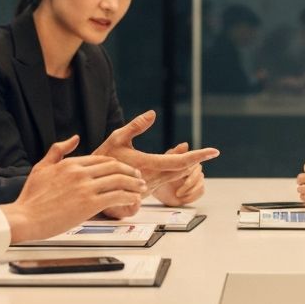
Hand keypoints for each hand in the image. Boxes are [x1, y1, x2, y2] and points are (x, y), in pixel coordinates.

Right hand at [1, 135, 146, 242]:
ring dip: (134, 184)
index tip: (125, 169)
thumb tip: (75, 138)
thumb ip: (58, 151)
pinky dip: (129, 197)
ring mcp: (85, 188)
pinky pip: (117, 197)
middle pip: (115, 167)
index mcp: (71, 164)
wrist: (24, 218)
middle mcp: (80, 172)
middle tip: (139, 177)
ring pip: (119, 180)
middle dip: (130, 172)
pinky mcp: (89, 204)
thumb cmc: (31, 198)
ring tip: (141, 188)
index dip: (117, 164)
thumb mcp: (41, 167)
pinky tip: (134, 200)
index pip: (102, 159)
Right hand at [97, 110, 218, 192]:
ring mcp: (150, 186)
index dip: (199, 155)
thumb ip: (136, 126)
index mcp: (149, 165)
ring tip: (198, 155)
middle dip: (196, 160)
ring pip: (176, 176)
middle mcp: (152, 179)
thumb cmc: (102, 160)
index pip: (180, 161)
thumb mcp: (117, 138)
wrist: (90, 184)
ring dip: (187, 166)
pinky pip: (167, 179)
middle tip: (210, 152)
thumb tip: (152, 113)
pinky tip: (178, 162)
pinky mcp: (146, 190)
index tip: (214, 151)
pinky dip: (175, 170)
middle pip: (183, 170)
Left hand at [153, 143, 205, 205]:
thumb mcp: (165, 162)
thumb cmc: (159, 173)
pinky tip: (182, 199)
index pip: (195, 165)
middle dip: (189, 184)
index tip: (185, 177)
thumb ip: (175, 154)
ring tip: (178, 194)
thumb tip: (185, 144)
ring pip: (201, 185)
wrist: (157, 188)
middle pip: (199, 176)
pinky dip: (192, 196)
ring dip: (190, 191)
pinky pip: (200, 192)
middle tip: (178, 191)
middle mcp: (194, 170)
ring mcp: (196, 180)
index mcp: (189, 161)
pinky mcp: (196, 190)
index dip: (191, 172)